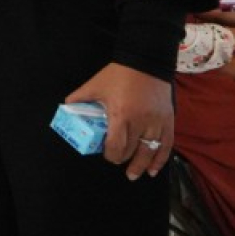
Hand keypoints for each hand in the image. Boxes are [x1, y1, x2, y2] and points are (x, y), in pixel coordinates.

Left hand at [65, 63, 172, 179]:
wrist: (146, 61)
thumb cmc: (119, 74)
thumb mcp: (95, 84)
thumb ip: (80, 97)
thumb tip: (66, 107)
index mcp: (121, 115)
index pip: (116, 146)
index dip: (110, 155)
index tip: (107, 155)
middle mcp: (140, 121)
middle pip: (132, 151)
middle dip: (122, 159)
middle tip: (117, 160)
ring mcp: (156, 122)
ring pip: (150, 151)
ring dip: (142, 166)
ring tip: (134, 175)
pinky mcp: (168, 120)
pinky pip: (166, 144)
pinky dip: (161, 159)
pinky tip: (155, 169)